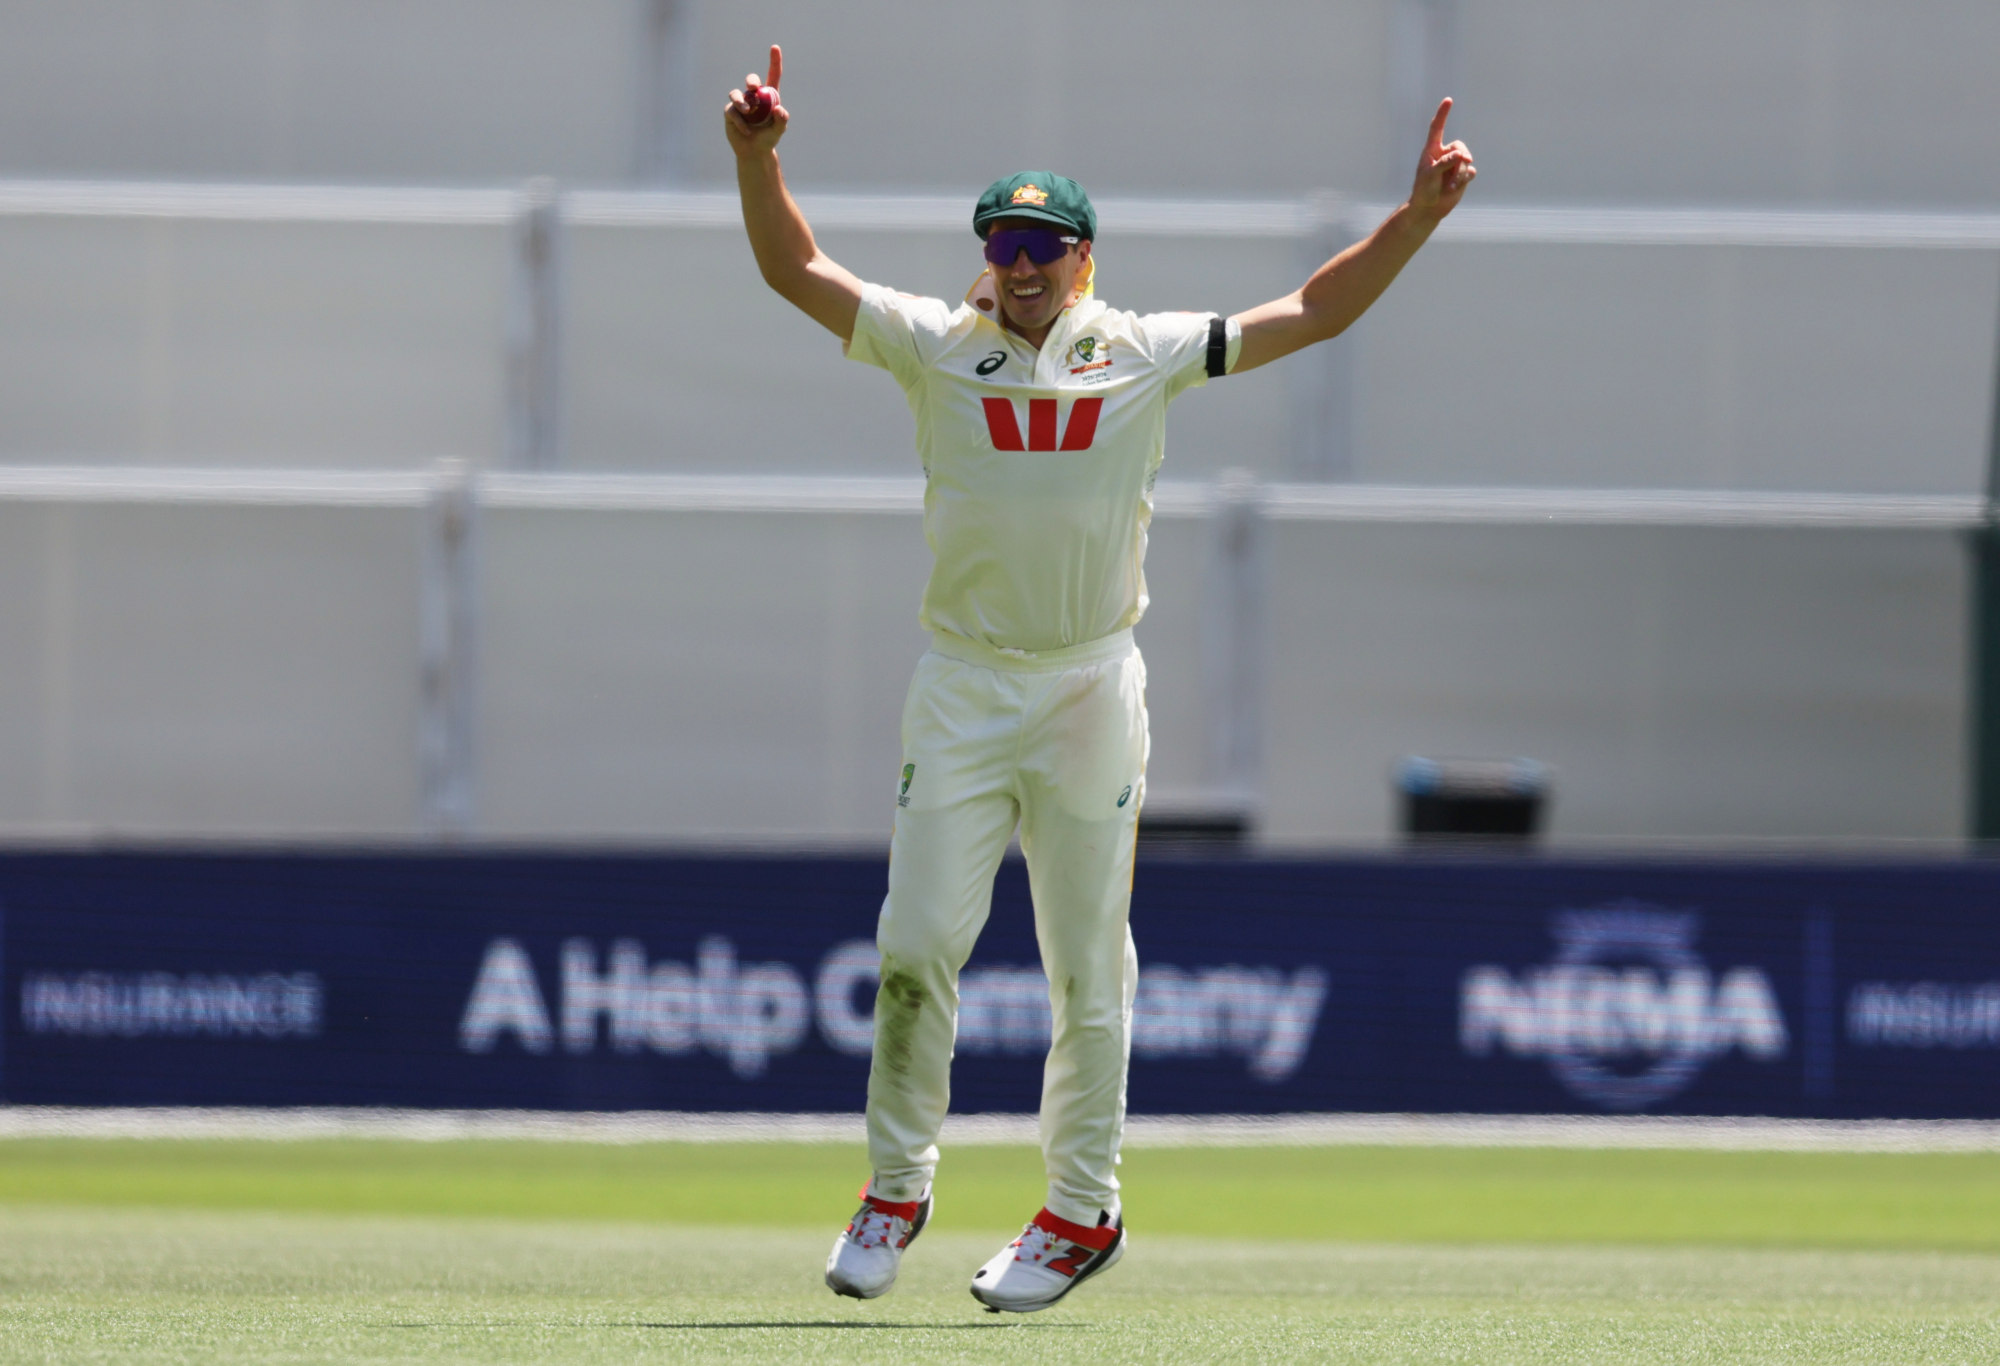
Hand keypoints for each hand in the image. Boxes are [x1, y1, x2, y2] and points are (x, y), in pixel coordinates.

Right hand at [724, 45, 787, 156]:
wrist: (754, 152)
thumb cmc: (768, 139)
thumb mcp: (779, 130)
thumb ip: (782, 120)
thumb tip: (778, 109)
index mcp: (769, 96)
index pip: (773, 75)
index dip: (774, 61)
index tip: (775, 47)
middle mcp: (754, 97)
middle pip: (751, 80)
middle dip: (751, 80)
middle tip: (753, 87)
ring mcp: (741, 103)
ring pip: (736, 94)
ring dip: (741, 101)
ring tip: (747, 112)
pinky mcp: (730, 113)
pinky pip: (732, 111)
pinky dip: (740, 121)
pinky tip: (746, 130)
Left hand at [1408, 98, 1475, 222]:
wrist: (1429, 208)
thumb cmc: (1424, 190)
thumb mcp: (1430, 175)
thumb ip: (1444, 163)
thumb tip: (1461, 155)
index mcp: (1432, 150)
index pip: (1437, 128)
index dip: (1443, 114)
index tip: (1448, 100)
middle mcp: (1444, 155)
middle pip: (1460, 147)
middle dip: (1461, 157)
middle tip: (1464, 162)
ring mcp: (1454, 165)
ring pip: (1466, 161)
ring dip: (1460, 174)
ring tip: (1451, 186)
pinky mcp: (1462, 176)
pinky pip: (1471, 171)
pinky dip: (1465, 179)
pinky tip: (1456, 187)